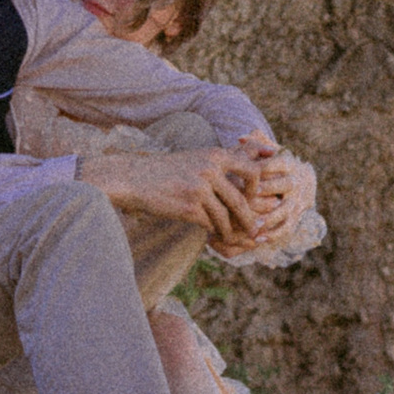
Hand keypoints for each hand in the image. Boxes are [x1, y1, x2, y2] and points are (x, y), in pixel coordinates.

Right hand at [74, 143, 280, 241]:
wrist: (135, 178)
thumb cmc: (169, 170)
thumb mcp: (198, 158)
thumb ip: (223, 162)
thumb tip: (253, 161)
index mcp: (215, 155)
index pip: (252, 170)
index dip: (258, 188)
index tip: (255, 199)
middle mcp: (211, 169)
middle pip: (242, 199)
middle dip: (251, 218)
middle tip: (257, 230)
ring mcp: (200, 188)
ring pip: (226, 217)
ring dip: (231, 231)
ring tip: (234, 238)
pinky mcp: (189, 207)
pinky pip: (210, 225)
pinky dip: (214, 233)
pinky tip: (214, 237)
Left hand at [220, 151, 317, 254]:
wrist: (300, 183)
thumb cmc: (275, 165)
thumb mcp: (268, 151)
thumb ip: (254, 144)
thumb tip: (240, 139)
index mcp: (289, 164)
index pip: (281, 162)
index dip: (268, 166)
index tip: (253, 170)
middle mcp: (295, 183)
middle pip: (285, 185)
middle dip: (270, 189)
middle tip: (252, 194)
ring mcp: (295, 203)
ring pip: (286, 210)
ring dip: (271, 217)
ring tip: (255, 224)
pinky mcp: (293, 219)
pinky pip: (285, 229)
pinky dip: (273, 235)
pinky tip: (257, 240)